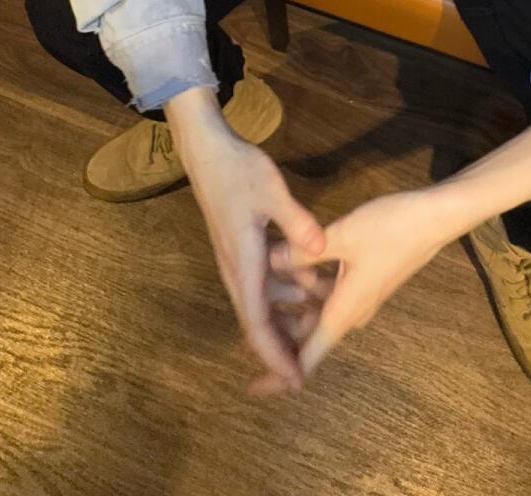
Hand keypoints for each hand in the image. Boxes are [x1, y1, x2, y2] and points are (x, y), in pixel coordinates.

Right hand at [178, 120, 326, 392]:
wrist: (207, 152)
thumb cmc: (238, 171)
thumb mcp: (272, 192)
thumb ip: (296, 222)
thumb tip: (320, 251)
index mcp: (242, 263)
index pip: (257, 322)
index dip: (276, 353)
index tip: (295, 378)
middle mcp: (237, 269)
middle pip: (260, 321)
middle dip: (285, 343)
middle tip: (314, 359)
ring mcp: (238, 259)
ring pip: (264, 301)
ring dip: (290, 312)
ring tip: (323, 315)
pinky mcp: (242, 248)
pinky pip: (265, 281)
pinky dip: (287, 288)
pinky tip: (313, 281)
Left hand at [259, 189, 451, 394]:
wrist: (434, 218)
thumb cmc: (391, 228)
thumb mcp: (342, 236)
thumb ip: (303, 251)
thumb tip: (267, 261)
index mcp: (343, 311)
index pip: (307, 357)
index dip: (279, 374)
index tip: (253, 388)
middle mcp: (352, 311)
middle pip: (307, 335)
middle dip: (278, 332)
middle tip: (245, 319)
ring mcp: (360, 296)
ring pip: (317, 311)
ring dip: (293, 305)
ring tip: (261, 290)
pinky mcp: (365, 280)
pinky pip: (330, 294)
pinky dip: (309, 288)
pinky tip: (292, 266)